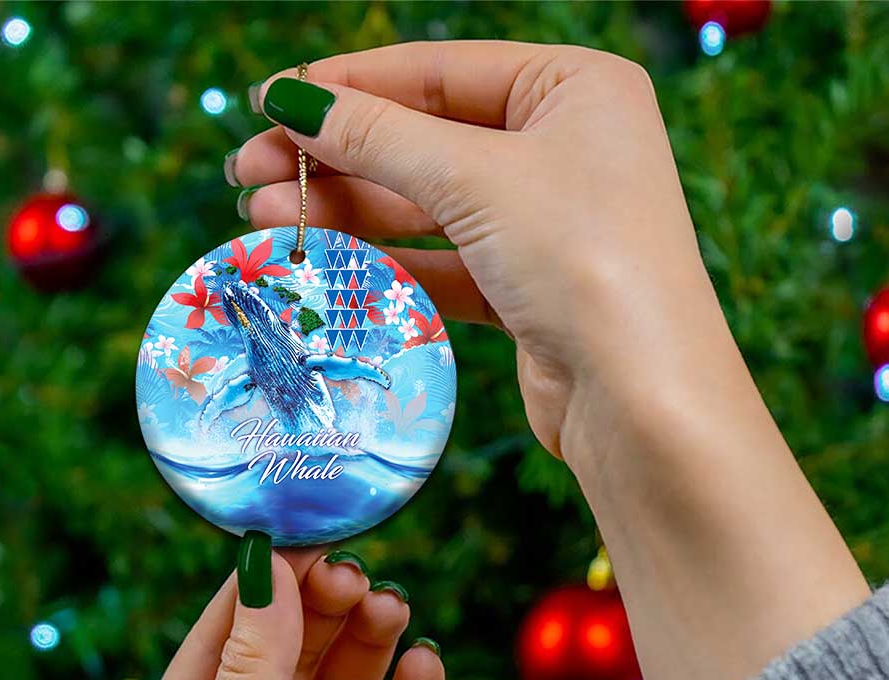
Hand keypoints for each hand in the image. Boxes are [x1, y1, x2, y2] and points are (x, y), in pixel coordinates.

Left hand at [119, 550, 443, 679]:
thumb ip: (251, 673)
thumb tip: (266, 571)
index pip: (223, 642)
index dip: (264, 588)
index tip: (306, 537)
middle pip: (291, 659)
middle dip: (323, 613)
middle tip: (359, 575)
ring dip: (370, 647)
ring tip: (394, 608)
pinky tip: (426, 666)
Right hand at [232, 40, 711, 463]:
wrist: (641, 398)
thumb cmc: (581, 258)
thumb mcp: (475, 178)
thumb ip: (379, 137)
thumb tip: (293, 100)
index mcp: (575, 89)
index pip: (439, 71)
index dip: (348, 86)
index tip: (268, 102)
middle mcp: (566, 149)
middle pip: (426, 139)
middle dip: (336, 156)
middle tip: (247, 173)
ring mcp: (549, 224)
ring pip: (429, 206)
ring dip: (349, 212)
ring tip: (265, 219)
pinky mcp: (530, 291)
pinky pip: (446, 263)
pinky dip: (389, 264)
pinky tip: (327, 263)